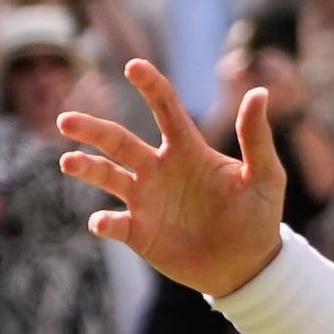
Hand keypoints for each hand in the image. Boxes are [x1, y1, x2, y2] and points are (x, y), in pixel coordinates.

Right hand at [55, 57, 286, 296]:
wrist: (249, 267)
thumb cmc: (258, 218)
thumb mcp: (266, 178)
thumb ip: (257, 138)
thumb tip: (259, 92)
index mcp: (186, 150)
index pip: (165, 109)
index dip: (150, 86)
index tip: (134, 66)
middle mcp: (157, 168)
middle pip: (117, 140)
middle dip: (91, 129)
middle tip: (67, 121)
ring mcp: (144, 199)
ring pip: (106, 175)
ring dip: (86, 168)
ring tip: (70, 162)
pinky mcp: (139, 231)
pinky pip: (114, 223)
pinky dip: (104, 222)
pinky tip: (101, 223)